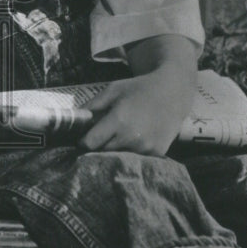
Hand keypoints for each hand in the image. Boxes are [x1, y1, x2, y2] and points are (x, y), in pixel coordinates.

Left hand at [78, 66, 195, 155]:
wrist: (172, 93)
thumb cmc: (138, 89)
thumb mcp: (112, 90)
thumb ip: (92, 106)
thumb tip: (74, 120)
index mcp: (118, 120)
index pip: (90, 143)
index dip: (83, 142)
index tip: (82, 139)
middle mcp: (132, 137)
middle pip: (103, 152)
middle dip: (98, 146)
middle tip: (99, 137)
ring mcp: (146, 148)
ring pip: (119, 157)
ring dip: (114, 150)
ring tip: (118, 136)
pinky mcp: (157, 153)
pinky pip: (136, 158)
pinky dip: (131, 152)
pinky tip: (134, 139)